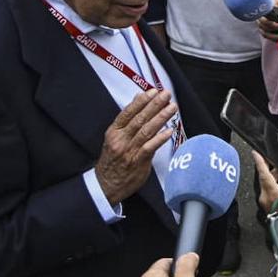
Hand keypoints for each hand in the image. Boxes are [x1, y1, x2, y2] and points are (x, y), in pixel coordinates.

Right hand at [95, 89, 177, 203]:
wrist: (105, 185)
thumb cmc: (113, 160)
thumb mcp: (115, 138)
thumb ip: (127, 121)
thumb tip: (138, 101)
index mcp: (114, 132)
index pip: (128, 112)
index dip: (141, 101)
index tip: (152, 91)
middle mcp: (121, 140)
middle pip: (139, 119)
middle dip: (154, 105)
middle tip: (166, 95)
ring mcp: (129, 151)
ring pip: (146, 131)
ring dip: (160, 118)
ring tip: (172, 108)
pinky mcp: (138, 162)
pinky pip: (150, 148)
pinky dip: (159, 139)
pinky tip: (169, 131)